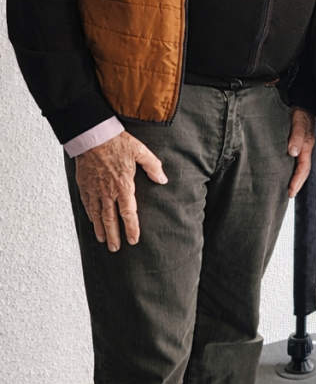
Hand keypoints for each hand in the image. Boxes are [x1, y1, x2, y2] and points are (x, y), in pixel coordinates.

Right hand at [75, 131, 167, 251]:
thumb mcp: (140, 151)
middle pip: (110, 219)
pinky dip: (89, 215)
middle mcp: (107, 191)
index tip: (133, 240)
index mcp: (123, 185)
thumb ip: (153, 166)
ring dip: (100, 229)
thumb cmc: (117, 142)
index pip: (128, 213)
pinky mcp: (84, 185)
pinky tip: (92, 221)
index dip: (131, 228)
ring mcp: (94, 189)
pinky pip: (86, 204)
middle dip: (114, 235)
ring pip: (97, 214)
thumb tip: (163, 179)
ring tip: (103, 240)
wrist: (92, 134)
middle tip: (116, 249)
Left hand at [287, 107, 315, 197]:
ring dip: (294, 177)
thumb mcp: (298, 121)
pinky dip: (291, 168)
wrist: (302, 101)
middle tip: (288, 195)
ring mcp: (301, 146)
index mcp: (307, 145)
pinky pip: (296, 159)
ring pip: (299, 166)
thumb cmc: (300, 110)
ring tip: (286, 187)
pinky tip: (284, 171)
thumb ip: (297, 135)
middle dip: (296, 184)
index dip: (297, 181)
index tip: (290, 191)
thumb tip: (293, 151)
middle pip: (303, 170)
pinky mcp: (296, 143)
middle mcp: (305, 148)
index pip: (303, 168)